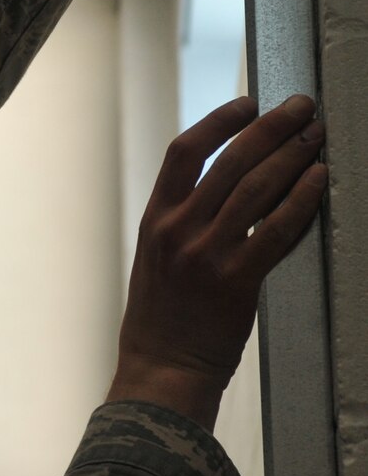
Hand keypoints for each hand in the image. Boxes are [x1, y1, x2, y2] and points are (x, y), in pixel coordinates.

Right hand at [109, 93, 326, 431]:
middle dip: (272, 127)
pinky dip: (301, 200)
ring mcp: (206, 254)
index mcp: (156, 218)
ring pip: (256, 188)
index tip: (249, 104)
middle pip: (231, 160)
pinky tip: (319, 180)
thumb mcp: (156, 258)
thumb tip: (224, 185)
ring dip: (293, 156)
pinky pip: (276, 230)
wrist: (161, 371)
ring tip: (316, 137)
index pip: (185, 151)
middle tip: (302, 108)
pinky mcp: (235, 281)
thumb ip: (182, 220)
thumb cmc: (162, 319)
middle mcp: (178, 229)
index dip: (220, 121)